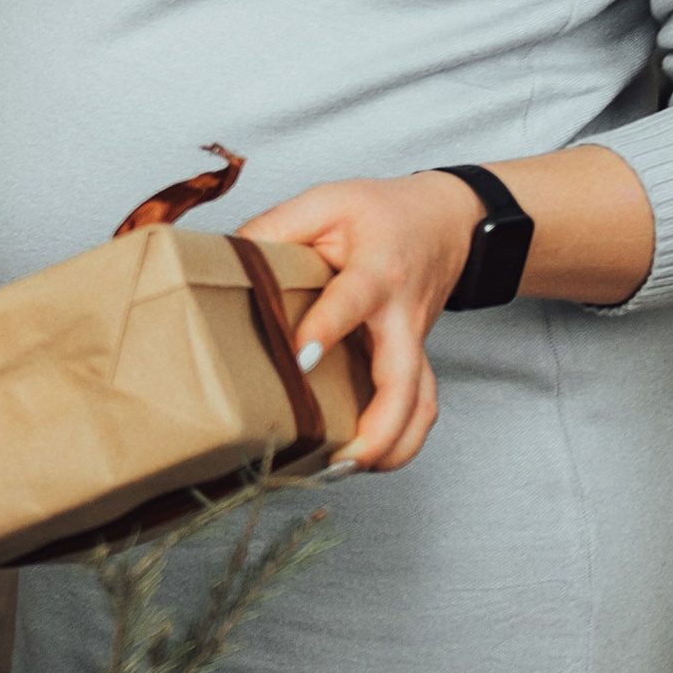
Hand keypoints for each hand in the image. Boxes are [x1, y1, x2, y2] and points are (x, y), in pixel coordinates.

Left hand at [238, 174, 481, 473]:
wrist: (447, 220)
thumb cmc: (382, 211)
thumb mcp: (327, 200)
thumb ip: (276, 225)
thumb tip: (226, 258)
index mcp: (378, 269)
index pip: (353, 302)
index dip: (327, 329)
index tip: (299, 359)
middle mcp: (402, 314)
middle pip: (405, 378)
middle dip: (379, 425)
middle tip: (341, 459)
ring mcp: (415, 342)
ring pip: (422, 404)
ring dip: (394, 445)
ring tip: (348, 473)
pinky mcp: (417, 359)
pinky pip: (422, 408)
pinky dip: (403, 441)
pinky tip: (368, 461)